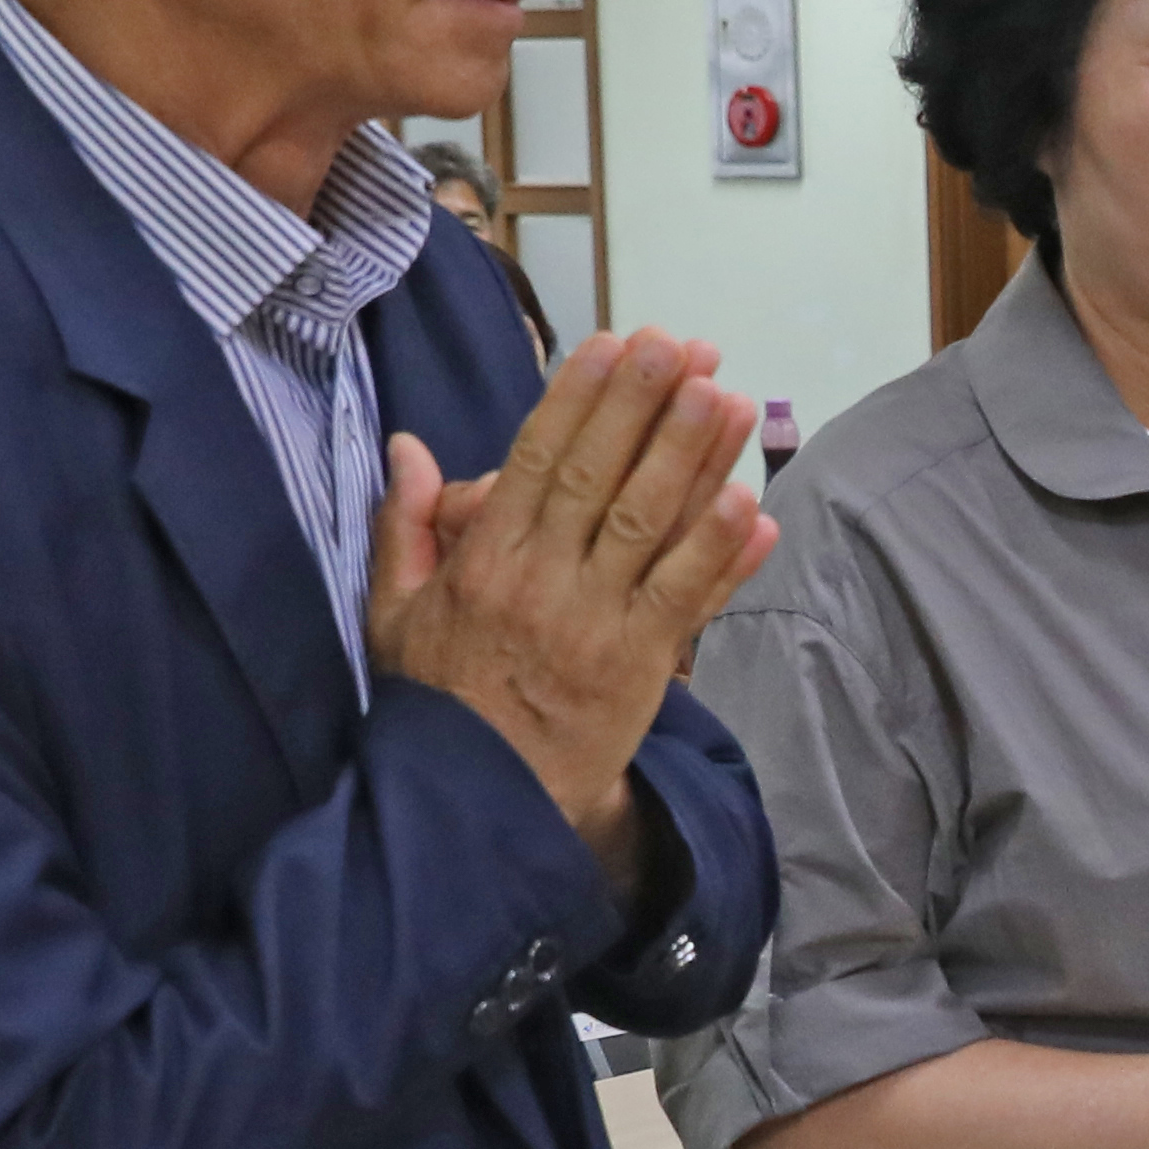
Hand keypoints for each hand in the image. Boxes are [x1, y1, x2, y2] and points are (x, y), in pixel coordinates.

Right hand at [368, 330, 775, 862]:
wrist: (480, 805)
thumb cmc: (441, 701)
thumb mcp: (396, 613)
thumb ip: (404, 525)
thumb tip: (406, 447)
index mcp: (485, 562)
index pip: (536, 462)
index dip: (577, 399)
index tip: (610, 343)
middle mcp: (542, 583)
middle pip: (601, 478)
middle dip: (642, 405)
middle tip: (679, 345)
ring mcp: (595, 624)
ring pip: (650, 527)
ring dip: (692, 459)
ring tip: (727, 397)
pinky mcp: (639, 668)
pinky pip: (686, 601)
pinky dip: (720, 553)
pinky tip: (753, 505)